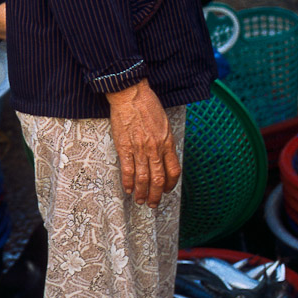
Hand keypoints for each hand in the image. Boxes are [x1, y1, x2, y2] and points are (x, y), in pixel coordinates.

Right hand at [106, 80, 179, 208]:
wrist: (130, 93)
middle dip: (156, 195)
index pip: (173, 171)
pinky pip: (127, 169)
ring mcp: (140, 149)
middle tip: (153, 203)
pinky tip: (128, 188)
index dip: (170, 184)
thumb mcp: (164, 122)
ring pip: (143, 178)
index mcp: (167, 142)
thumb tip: (164, 154)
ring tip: (140, 201)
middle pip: (158, 179)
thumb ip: (164, 140)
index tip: (166, 190)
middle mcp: (155, 149)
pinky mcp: (124, 146)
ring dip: (142, 192)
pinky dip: (128, 182)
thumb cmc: (147, 104)